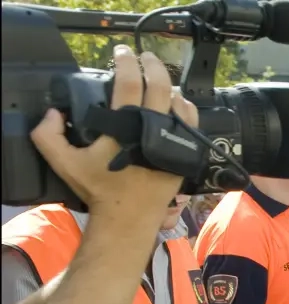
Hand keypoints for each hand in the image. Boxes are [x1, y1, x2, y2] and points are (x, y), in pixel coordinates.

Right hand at [30, 45, 198, 224]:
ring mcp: (173, 141)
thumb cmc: (99, 190)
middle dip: (152, 65)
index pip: (130, 83)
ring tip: (158, 79)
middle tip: (144, 56)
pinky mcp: (186, 153)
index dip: (127, 62)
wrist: (129, 218)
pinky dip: (185, 107)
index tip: (122, 52)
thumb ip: (48, 136)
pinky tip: (176, 102)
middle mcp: (153, 130)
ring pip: (179, 101)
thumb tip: (52, 112)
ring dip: (168, 85)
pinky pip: (192, 122)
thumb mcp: (65, 163)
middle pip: (160, 85)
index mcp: (125, 127)